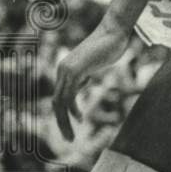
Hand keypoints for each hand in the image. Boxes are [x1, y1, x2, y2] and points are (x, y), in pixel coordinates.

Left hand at [53, 17, 129, 141]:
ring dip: (65, 122)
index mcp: (65, 69)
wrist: (114, 32)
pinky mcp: (76, 71)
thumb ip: (85, 74)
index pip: (60, 96)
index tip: (74, 125)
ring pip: (61, 102)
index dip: (65, 113)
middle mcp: (62, 69)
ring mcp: (67, 70)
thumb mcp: (93, 65)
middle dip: (61, 122)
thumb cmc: (109, 46)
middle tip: (68, 139)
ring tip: (71, 137)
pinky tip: (80, 119)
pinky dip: (73, 110)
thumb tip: (81, 83)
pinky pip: (70, 96)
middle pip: (56, 102)